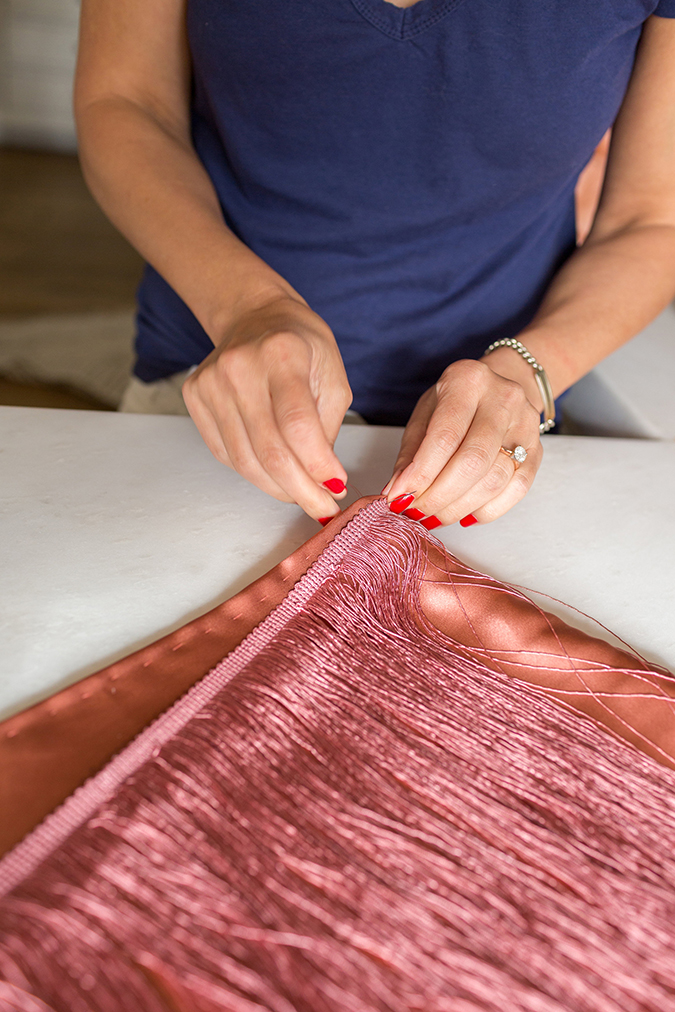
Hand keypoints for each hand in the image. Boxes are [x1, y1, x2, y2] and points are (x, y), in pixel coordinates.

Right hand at [182, 295, 351, 520]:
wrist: (254, 316)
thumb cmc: (300, 345)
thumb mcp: (332, 376)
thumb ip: (328, 427)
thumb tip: (324, 481)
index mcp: (281, 354)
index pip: (297, 425)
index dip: (317, 466)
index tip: (337, 488)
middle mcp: (239, 367)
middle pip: (269, 451)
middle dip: (301, 491)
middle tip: (323, 509)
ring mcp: (210, 383)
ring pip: (245, 461)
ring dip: (279, 488)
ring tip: (303, 495)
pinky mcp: (195, 398)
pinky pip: (227, 455)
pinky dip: (256, 473)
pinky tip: (277, 474)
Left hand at [383, 359, 542, 527]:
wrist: (504, 383)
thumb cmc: (458, 400)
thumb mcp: (425, 414)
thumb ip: (411, 454)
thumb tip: (397, 493)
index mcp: (466, 381)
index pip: (444, 438)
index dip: (420, 475)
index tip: (400, 498)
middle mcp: (502, 399)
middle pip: (472, 462)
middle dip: (439, 497)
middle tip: (417, 513)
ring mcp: (526, 424)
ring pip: (494, 480)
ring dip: (459, 507)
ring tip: (436, 516)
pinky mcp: (538, 449)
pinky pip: (516, 490)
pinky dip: (487, 510)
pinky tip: (466, 514)